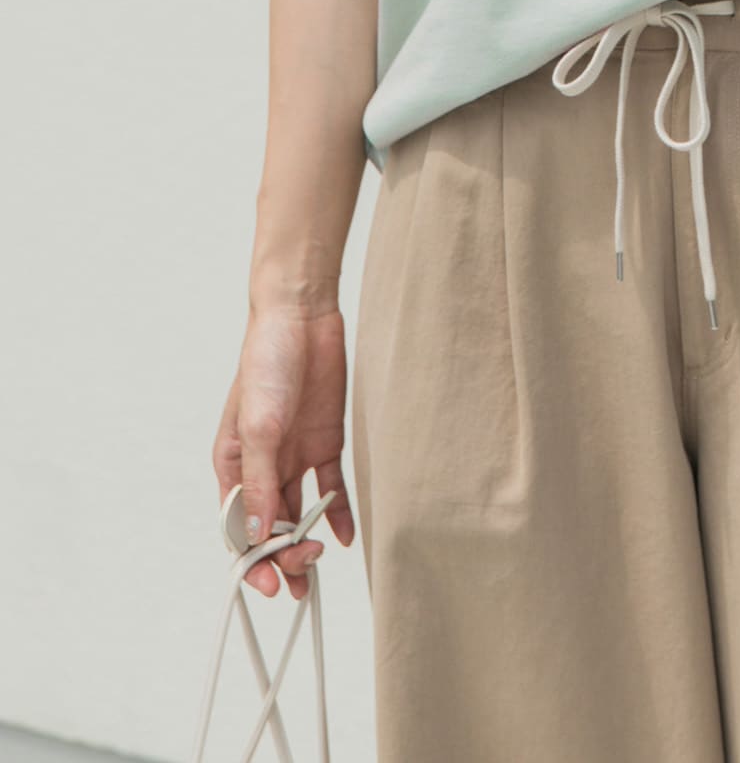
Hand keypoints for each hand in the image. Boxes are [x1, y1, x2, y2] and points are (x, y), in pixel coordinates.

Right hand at [212, 302, 356, 598]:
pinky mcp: (324, 443)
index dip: (250, 560)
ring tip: (319, 566)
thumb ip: (257, 480)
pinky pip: (329, 487)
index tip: (271, 584)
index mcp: (232, 465)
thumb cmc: (266, 363)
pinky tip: (346, 535)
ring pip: (298, 513)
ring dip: (305, 543)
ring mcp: (294, 455)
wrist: (302, 316)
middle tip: (304, 574)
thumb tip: (254, 534)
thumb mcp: (259, 425)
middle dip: (281, 557)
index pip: (236, 527)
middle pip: (268, 526)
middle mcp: (261, 466)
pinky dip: (336, 513)